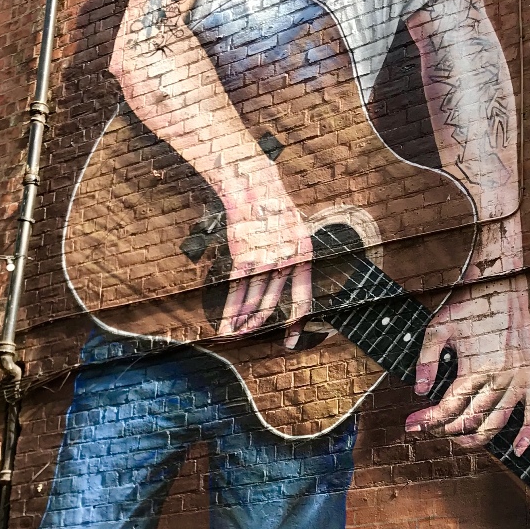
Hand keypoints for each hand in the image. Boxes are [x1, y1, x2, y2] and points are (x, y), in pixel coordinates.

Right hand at [218, 173, 312, 341]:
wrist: (253, 187)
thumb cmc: (273, 209)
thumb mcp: (295, 231)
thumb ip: (293, 258)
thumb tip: (287, 283)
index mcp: (303, 256)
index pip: (303, 300)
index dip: (296, 324)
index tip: (290, 341)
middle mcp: (286, 260)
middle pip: (272, 305)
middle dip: (258, 326)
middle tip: (250, 337)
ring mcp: (264, 259)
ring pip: (252, 301)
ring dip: (242, 321)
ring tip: (235, 333)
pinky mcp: (242, 256)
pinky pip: (235, 291)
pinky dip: (230, 310)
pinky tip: (226, 323)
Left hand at [405, 275, 529, 452]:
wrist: (503, 283)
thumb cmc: (469, 304)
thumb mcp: (438, 327)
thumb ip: (426, 361)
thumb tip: (420, 392)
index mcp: (476, 366)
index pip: (448, 407)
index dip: (427, 420)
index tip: (412, 425)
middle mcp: (501, 376)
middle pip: (471, 419)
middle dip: (447, 430)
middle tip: (433, 429)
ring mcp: (522, 377)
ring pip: (498, 422)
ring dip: (477, 437)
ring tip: (460, 439)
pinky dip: (528, 434)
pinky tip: (516, 450)